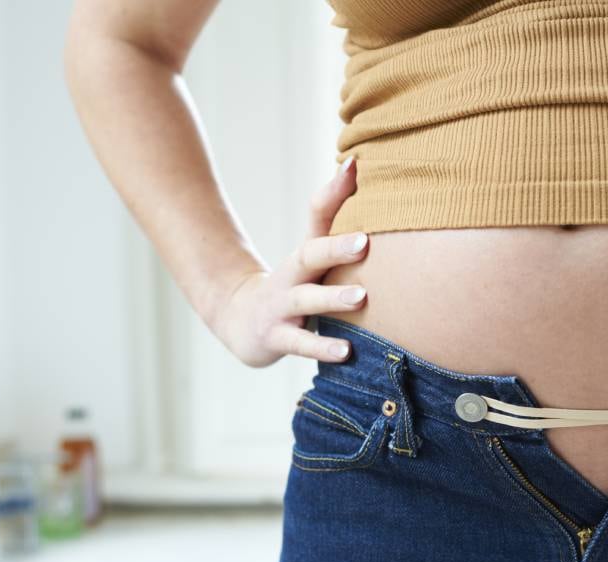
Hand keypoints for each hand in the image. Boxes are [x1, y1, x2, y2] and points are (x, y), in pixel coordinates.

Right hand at [205, 156, 368, 367]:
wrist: (241, 321)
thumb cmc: (293, 283)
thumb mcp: (310, 250)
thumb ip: (331, 211)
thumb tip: (356, 162)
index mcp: (304, 255)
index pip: (319, 222)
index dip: (335, 197)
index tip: (356, 173)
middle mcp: (291, 277)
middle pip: (309, 257)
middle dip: (335, 249)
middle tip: (365, 242)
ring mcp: (282, 308)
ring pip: (306, 302)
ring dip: (332, 300)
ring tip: (361, 297)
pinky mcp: (277, 338)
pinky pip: (301, 344)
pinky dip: (322, 348)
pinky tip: (346, 352)